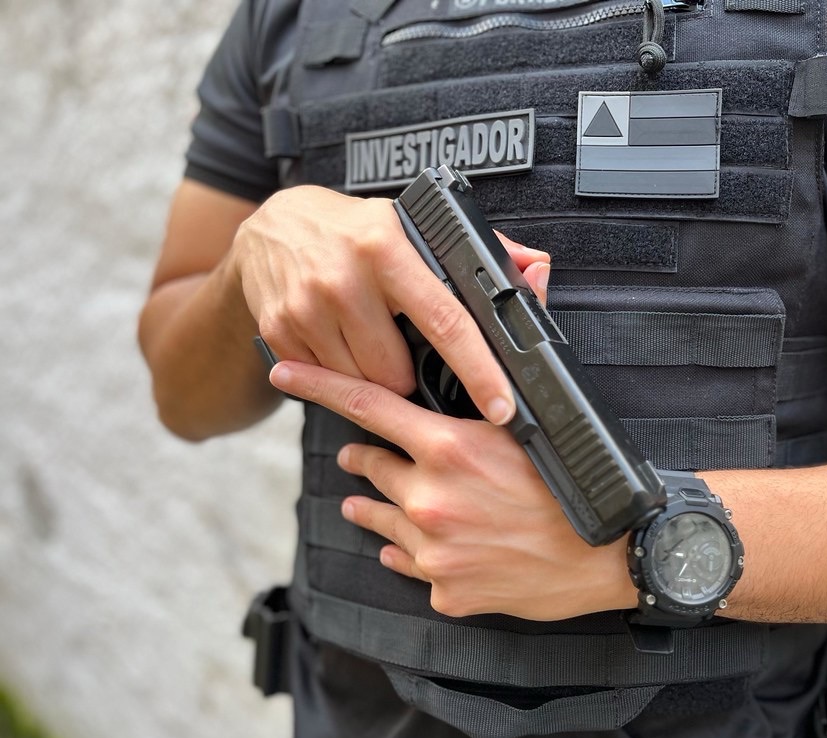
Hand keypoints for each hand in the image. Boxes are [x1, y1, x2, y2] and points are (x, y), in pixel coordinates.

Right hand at [230, 185, 548, 423]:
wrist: (274, 225)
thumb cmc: (352, 231)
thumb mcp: (409, 225)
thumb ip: (478, 250)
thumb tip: (534, 269)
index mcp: (388, 248)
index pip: (446, 321)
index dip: (479, 370)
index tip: (501, 405)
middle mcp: (345, 277)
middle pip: (396, 371)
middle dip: (407, 372)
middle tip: (398, 342)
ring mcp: (307, 306)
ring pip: (362, 384)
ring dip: (372, 375)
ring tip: (365, 336)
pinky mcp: (280, 330)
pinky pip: (326, 382)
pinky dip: (338, 373)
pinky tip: (335, 338)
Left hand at [269, 361, 635, 620]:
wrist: (610, 557)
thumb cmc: (573, 488)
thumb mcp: (527, 431)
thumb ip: (482, 402)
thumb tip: (481, 348)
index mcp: (449, 448)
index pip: (367, 404)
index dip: (319, 384)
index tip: (284, 370)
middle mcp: (431, 499)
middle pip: (369, 465)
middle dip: (363, 458)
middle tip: (359, 455)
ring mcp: (434, 549)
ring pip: (376, 517)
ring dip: (370, 505)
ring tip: (363, 503)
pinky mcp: (444, 589)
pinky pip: (405, 563)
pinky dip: (406, 550)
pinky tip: (415, 545)